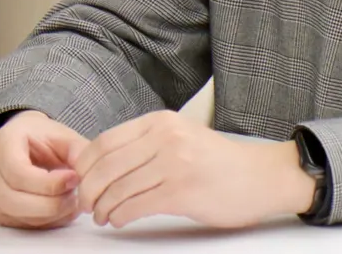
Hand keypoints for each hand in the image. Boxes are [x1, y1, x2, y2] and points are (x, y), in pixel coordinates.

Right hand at [0, 110, 83, 229]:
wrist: (23, 139)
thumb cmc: (41, 136)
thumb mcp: (61, 134)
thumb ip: (77, 150)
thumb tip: (88, 171)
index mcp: (3, 144)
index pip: (18, 173)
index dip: (49, 183)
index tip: (74, 179)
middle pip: (13, 200)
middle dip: (50, 204)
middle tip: (75, 195)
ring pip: (16, 216)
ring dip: (50, 215)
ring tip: (72, 201)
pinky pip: (20, 224)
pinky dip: (45, 222)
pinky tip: (63, 210)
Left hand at [74, 109, 316, 229]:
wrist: (261, 177)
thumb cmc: (219, 162)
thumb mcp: (180, 138)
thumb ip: (145, 144)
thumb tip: (98, 163)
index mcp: (161, 121)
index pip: (105, 141)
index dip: (85, 166)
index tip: (80, 181)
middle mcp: (166, 137)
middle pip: (106, 166)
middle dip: (88, 190)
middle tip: (85, 205)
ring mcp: (174, 163)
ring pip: (118, 189)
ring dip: (102, 208)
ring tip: (102, 216)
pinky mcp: (182, 192)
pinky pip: (135, 206)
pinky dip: (120, 217)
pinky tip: (120, 220)